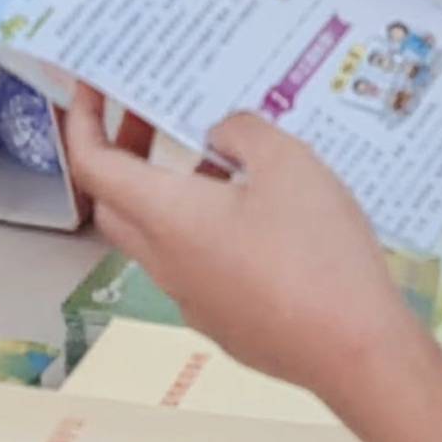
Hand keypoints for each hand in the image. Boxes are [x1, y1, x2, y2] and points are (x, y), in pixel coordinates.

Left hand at [60, 96, 427, 402]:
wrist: (358, 354)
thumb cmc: (316, 251)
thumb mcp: (288, 163)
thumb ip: (244, 133)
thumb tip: (217, 133)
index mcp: (168, 218)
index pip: (94, 166)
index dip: (83, 121)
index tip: (93, 87)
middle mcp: (167, 263)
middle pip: (115, 203)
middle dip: (122, 152)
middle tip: (153, 115)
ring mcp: (194, 301)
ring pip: (158, 237)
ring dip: (169, 190)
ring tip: (219, 155)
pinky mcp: (226, 324)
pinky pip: (196, 266)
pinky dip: (204, 228)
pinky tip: (257, 214)